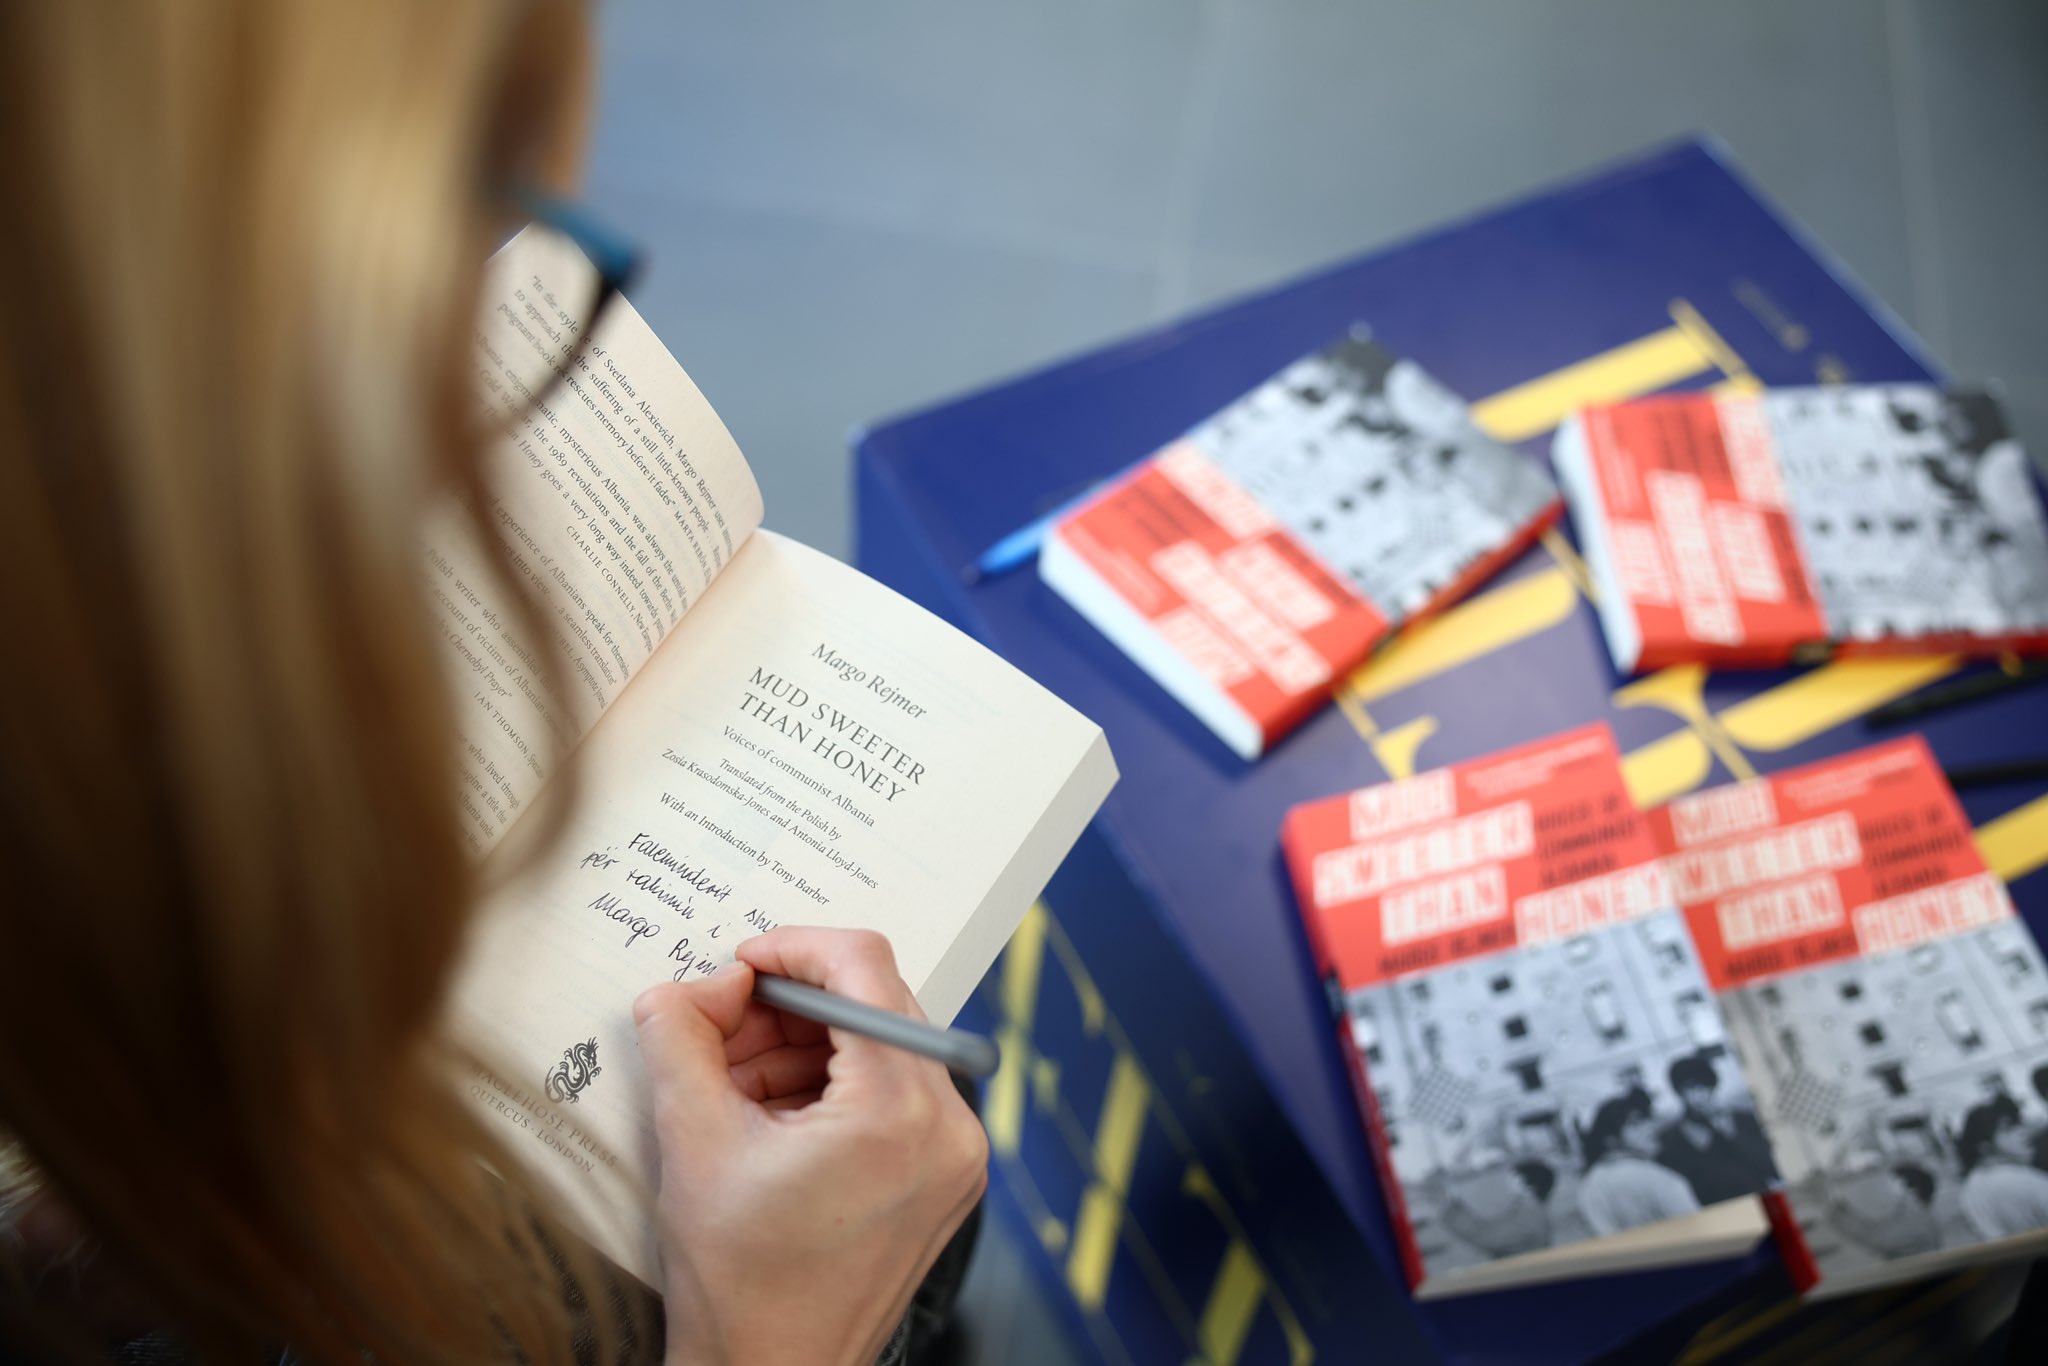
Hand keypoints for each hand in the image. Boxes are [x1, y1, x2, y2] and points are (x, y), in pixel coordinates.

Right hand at [634, 928, 987, 1365]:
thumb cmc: (739, 1283)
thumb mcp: (692, 1140)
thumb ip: (681, 1036)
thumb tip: (686, 983)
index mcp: (898, 1110)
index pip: (863, 965)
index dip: (792, 947)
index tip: (739, 964)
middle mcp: (949, 1126)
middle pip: (875, 1004)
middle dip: (789, 1006)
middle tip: (719, 1027)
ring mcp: (956, 1156)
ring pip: (882, 1047)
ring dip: (805, 1046)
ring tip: (733, 1083)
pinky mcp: (946, 1179)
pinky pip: (895, 1093)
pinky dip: (833, 1085)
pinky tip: (770, 1116)